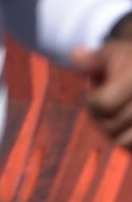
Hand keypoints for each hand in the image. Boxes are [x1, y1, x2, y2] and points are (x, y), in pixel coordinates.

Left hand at [69, 18, 131, 147]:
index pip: (104, 103)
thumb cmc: (125, 62)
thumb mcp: (109, 53)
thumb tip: (76, 55)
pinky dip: (124, 141)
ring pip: (122, 141)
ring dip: (112, 132)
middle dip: (100, 118)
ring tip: (114, 115)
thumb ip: (92, 58)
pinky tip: (124, 125)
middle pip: (111, 125)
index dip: (91, 101)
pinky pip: (130, 147)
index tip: (90, 94)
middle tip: (102, 105)